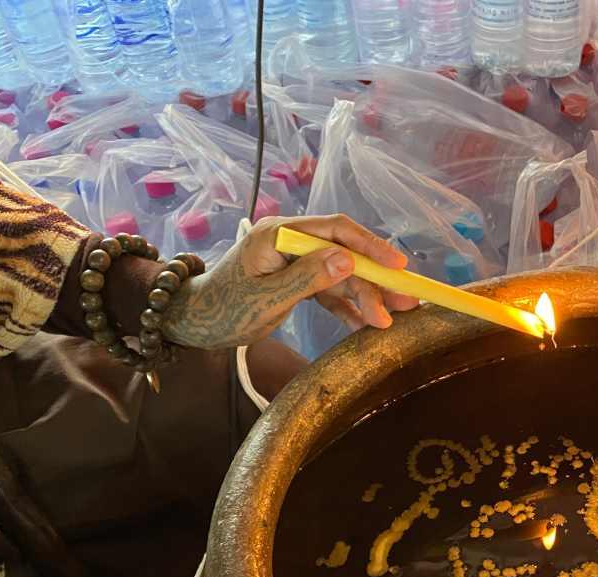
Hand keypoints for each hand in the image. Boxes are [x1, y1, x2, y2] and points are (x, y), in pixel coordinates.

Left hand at [161, 214, 420, 348]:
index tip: (398, 267)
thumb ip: (307, 278)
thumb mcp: (266, 298)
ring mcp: (293, 261)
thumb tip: (349, 260)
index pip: (336, 231)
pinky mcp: (294, 281)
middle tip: (405, 304)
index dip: (371, 247)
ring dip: (364, 297)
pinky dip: (345, 307)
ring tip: (390, 319)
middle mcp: (290, 242)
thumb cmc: (223, 311)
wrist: (192, 324)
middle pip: (343, 255)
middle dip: (374, 281)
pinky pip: (327, 291)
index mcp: (280, 235)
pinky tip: (363, 324)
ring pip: (340, 275)